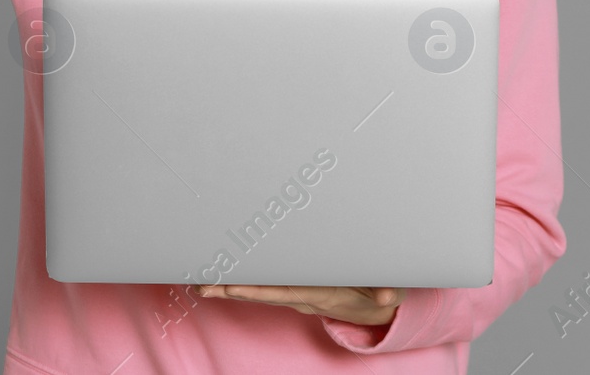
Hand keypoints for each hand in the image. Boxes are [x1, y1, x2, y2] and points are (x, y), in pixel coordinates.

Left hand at [197, 283, 404, 325]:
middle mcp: (305, 297)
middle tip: (201, 284)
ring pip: (260, 291)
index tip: (233, 286)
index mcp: (323, 294)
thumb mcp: (389, 290)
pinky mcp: (297, 289)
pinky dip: (243, 284)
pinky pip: (266, 288)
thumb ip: (388, 291)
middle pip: (263, 293)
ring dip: (230, 288)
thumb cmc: (380, 292)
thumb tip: (387, 296)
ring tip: (201, 284)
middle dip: (232, 289)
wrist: (377, 308)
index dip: (259, 289)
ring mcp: (299, 295)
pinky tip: (221, 282)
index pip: (285, 291)